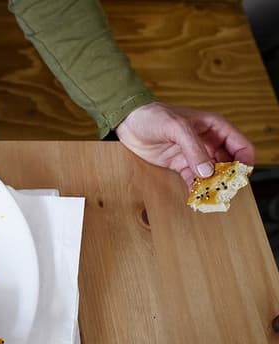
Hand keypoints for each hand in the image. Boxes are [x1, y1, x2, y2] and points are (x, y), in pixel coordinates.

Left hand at [115, 102, 254, 187]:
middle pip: (228, 163)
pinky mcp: (180, 165)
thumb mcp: (177, 127)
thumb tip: (208, 171)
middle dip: (229, 177)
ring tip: (211, 197)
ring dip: (213, 185)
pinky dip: (196, 189)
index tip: (241, 177)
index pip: (240, 145)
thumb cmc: (154, 116)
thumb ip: (194, 148)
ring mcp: (194, 154)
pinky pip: (193, 179)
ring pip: (211, 173)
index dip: (245, 161)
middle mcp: (208, 141)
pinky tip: (196, 198)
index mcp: (214, 127)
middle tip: (225, 191)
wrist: (129, 123)